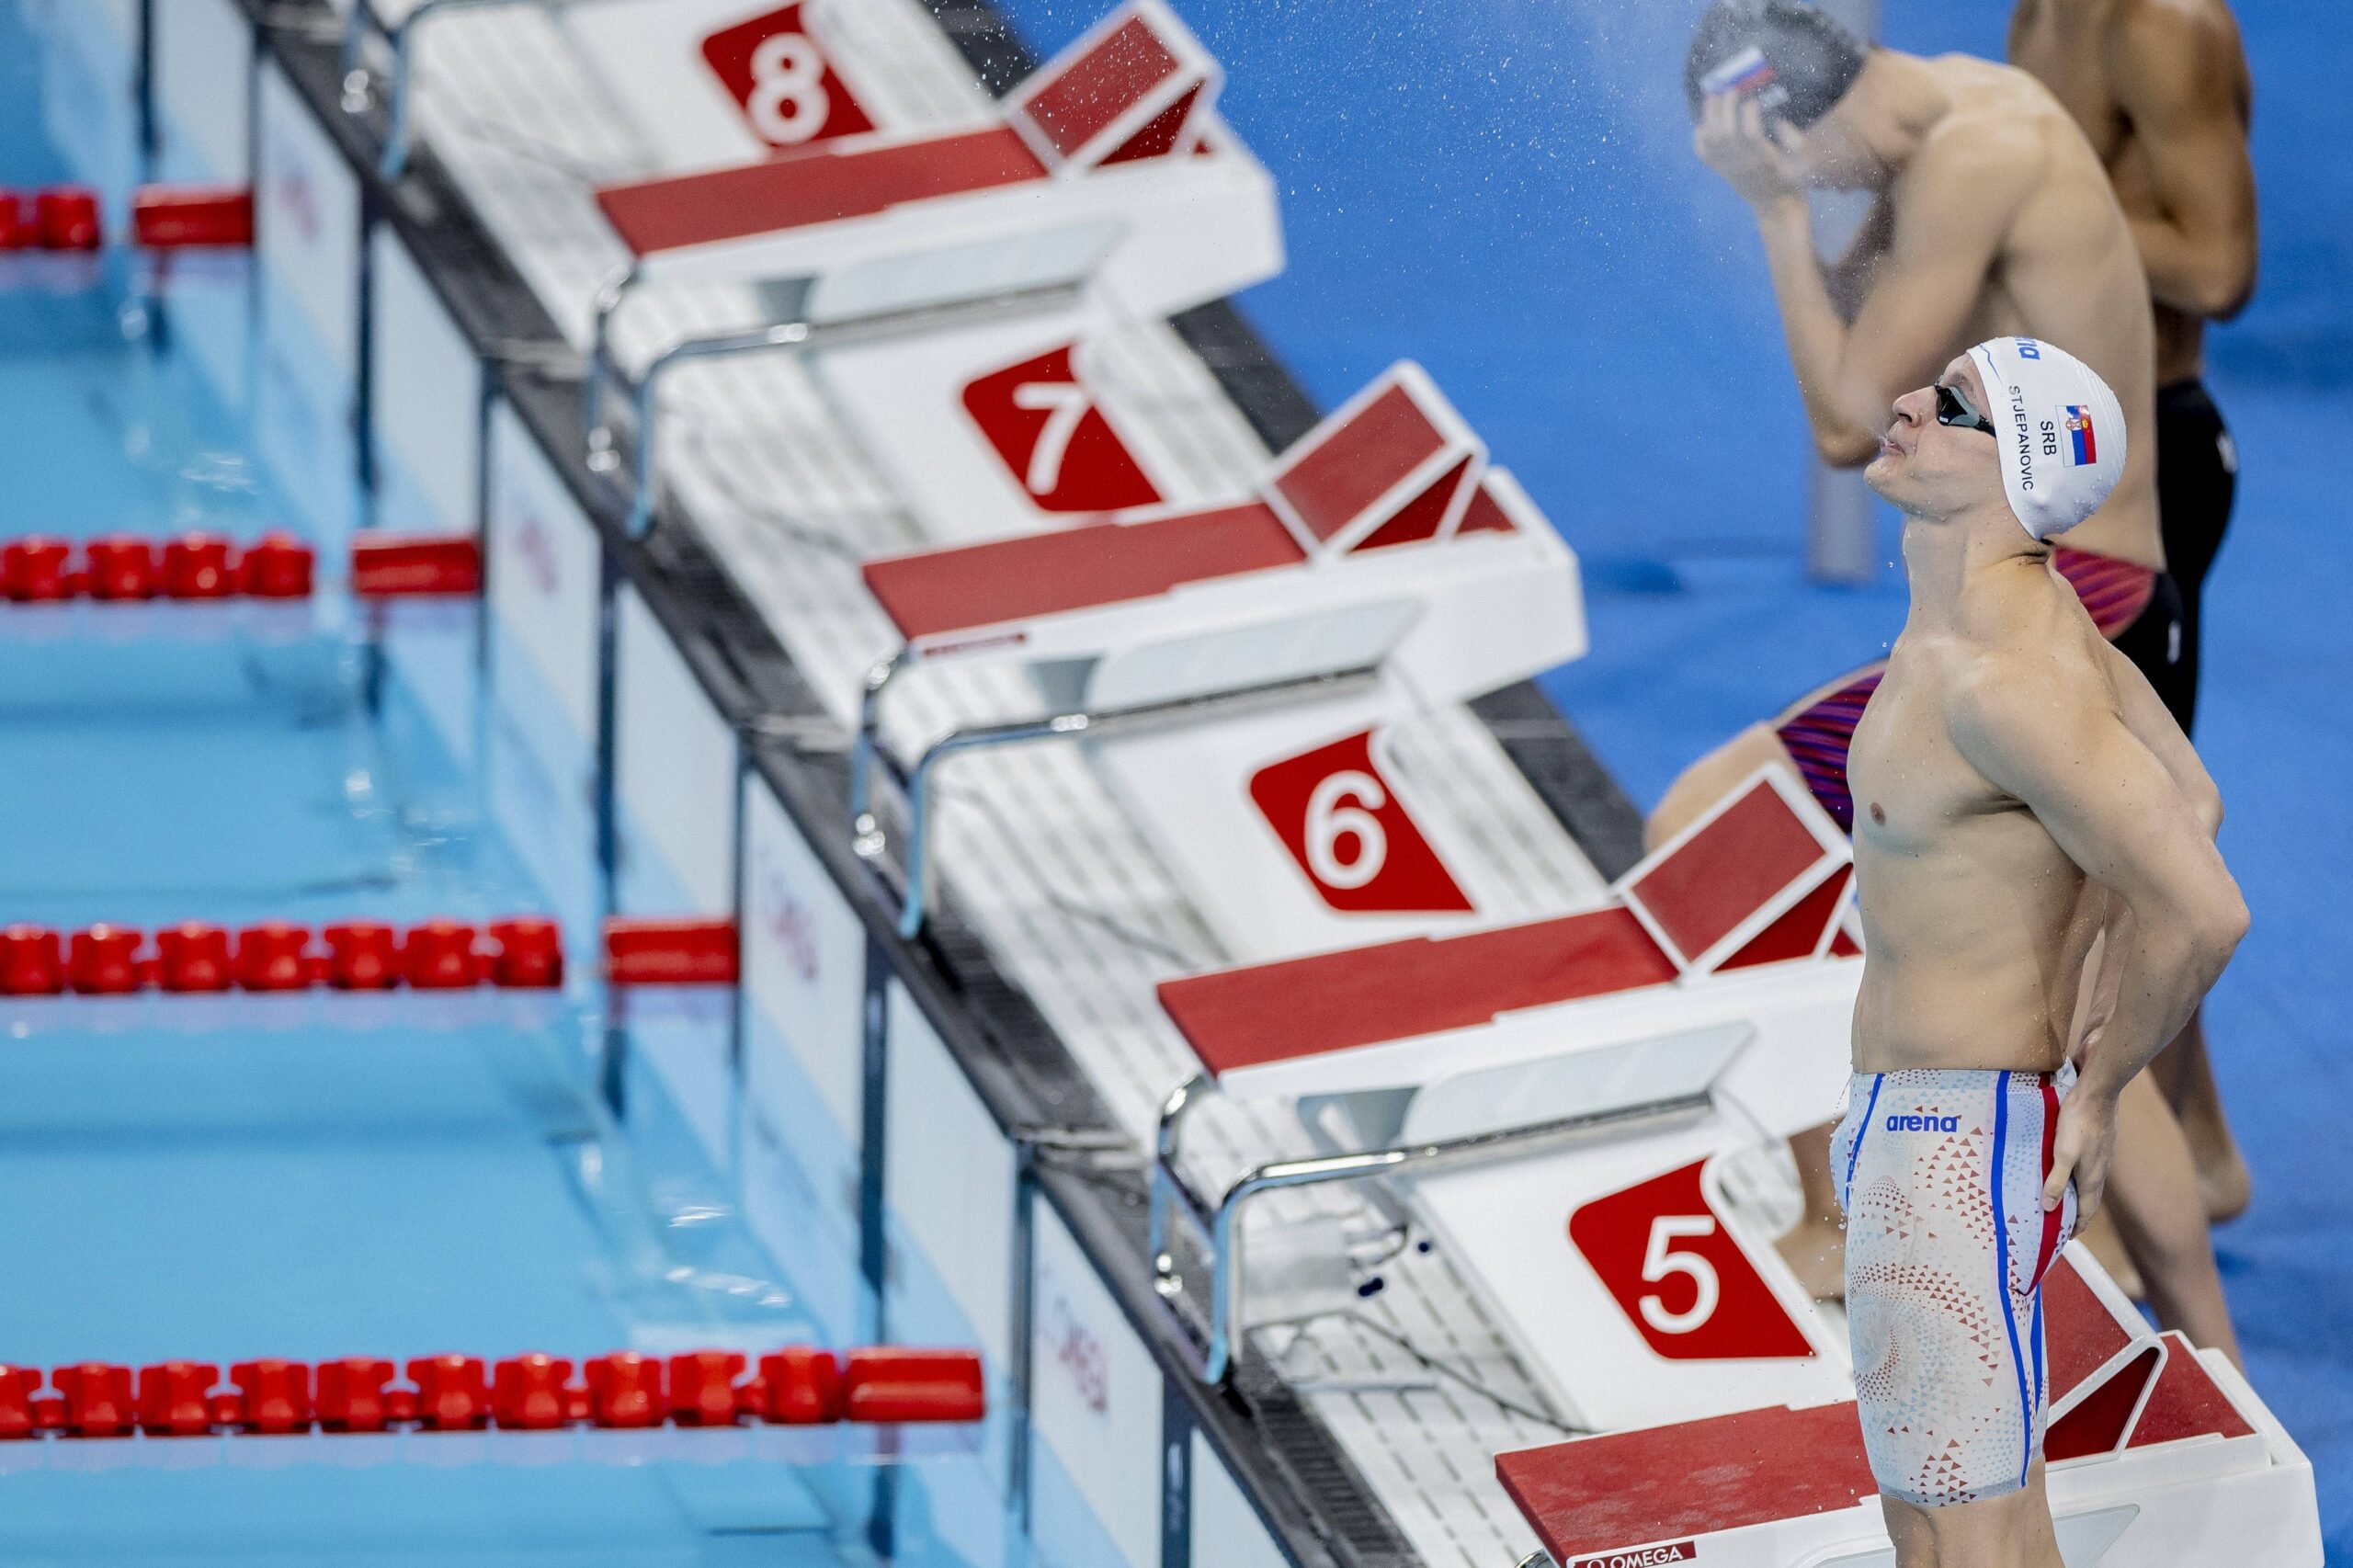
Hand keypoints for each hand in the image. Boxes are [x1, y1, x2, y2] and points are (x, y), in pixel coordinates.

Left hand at [1693, 92, 1809, 207]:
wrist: (1774, 205)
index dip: (1750, 112)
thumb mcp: (1798, 159)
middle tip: (1731, 89)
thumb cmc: (1790, 177)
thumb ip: (1792, 138)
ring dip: (1710, 114)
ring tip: (1713, 96)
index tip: (1755, 99)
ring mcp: (1726, 165)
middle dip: (1726, 106)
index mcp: (1763, 158)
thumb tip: (1777, 120)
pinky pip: (1701, 151)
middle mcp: (1741, 161)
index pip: (1750, 133)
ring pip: (1711, 138)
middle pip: (1726, 131)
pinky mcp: (1718, 169)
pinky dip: (1699, 134)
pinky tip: (1706, 121)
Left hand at [2044, 1089, 2118, 1219]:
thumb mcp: (2062, 1153)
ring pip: (2089, 1184)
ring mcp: (2102, 1158)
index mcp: (2092, 1178)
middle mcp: (2100, 1171)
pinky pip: (2089, 1169)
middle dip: (2077, 1214)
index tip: (2067, 1237)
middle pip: (2090, 1200)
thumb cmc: (2079, 1122)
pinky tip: (2068, 1171)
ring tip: (2062, 1200)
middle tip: (2063, 1224)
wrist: (2098, 1094)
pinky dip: (2079, 1178)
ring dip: (2078, 1196)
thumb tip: (2049, 1207)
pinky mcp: (2099, 1145)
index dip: (2077, 1226)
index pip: (2086, 1211)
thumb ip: (2056, 1180)